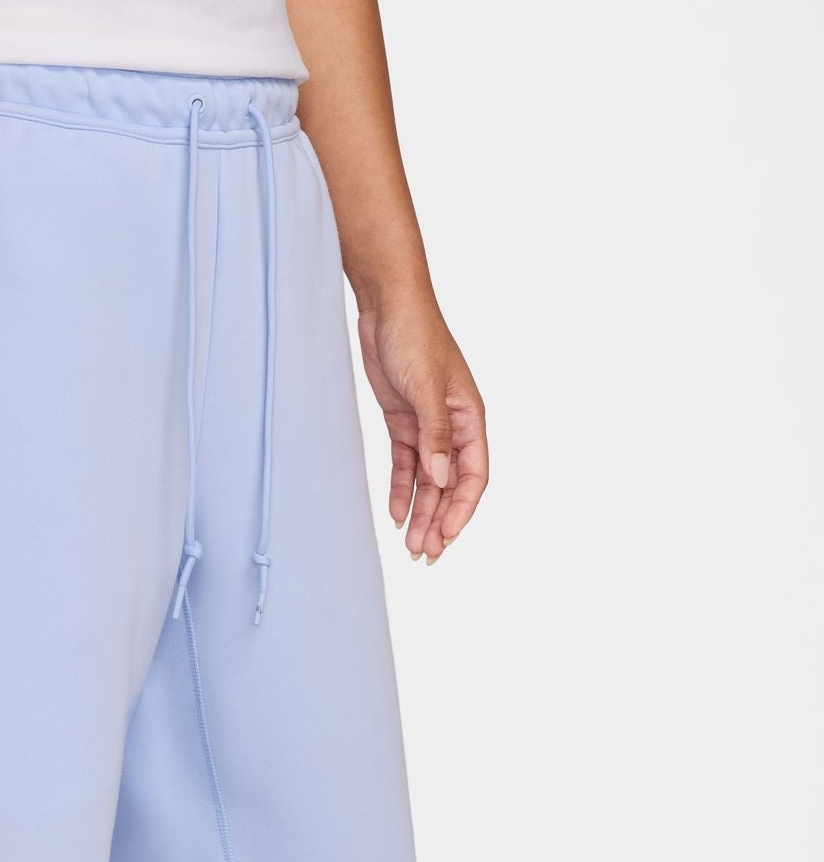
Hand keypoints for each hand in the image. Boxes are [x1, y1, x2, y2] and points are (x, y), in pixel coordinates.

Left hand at [356, 294, 486, 563]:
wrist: (388, 307)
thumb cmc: (414, 337)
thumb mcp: (425, 387)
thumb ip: (434, 435)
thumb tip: (442, 477)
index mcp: (470, 418)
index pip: (474, 476)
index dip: (461, 510)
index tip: (445, 537)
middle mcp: (453, 427)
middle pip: (451, 485)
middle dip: (439, 521)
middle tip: (425, 554)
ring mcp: (428, 426)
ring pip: (428, 481)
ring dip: (421, 513)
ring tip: (410, 546)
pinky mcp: (403, 422)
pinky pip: (406, 466)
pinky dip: (403, 491)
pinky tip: (396, 515)